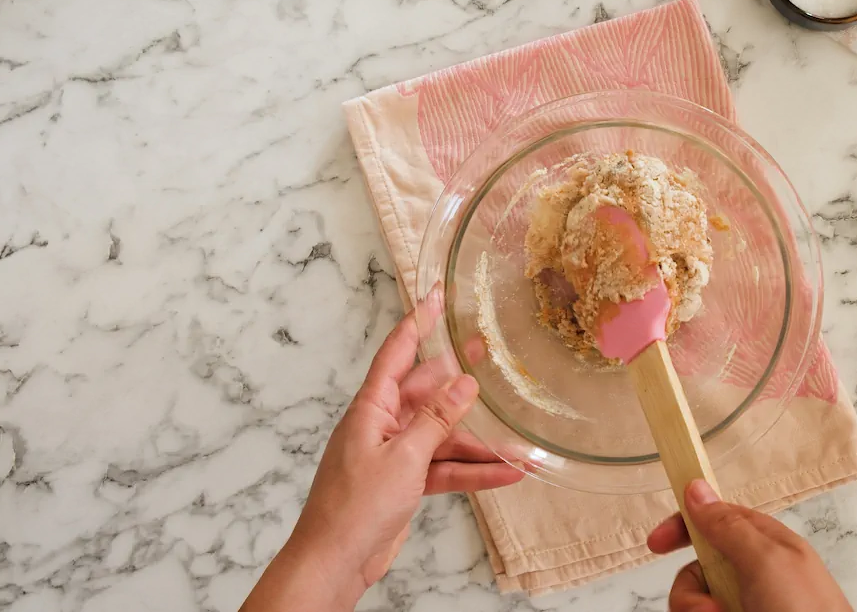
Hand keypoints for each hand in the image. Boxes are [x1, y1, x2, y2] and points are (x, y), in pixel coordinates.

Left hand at [241, 294, 523, 611]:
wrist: (335, 561)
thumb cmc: (354, 507)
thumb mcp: (404, 457)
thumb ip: (437, 419)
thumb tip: (463, 383)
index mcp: (371, 408)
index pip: (397, 353)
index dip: (418, 321)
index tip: (436, 295)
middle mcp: (383, 425)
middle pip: (428, 394)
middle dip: (459, 380)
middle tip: (487, 354)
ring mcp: (396, 455)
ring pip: (445, 438)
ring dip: (480, 445)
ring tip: (521, 448)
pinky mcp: (406, 482)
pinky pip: (446, 469)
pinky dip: (473, 472)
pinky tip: (506, 475)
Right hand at [648, 481, 851, 611]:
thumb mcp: (766, 562)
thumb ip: (729, 526)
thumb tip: (697, 489)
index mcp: (765, 546)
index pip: (715, 520)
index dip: (683, 527)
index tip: (656, 543)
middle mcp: (754, 576)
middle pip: (697, 571)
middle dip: (691, 592)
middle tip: (708, 609)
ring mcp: (746, 605)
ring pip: (696, 602)